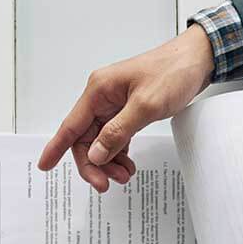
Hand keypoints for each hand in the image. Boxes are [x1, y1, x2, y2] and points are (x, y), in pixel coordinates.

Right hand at [38, 24, 214, 191]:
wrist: (197, 59)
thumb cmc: (172, 72)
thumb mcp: (146, 105)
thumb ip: (118, 131)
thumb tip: (96, 154)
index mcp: (99, 91)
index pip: (71, 125)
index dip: (56, 147)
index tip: (44, 166)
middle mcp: (102, 98)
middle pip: (86, 139)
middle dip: (94, 163)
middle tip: (106, 184)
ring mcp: (115, 104)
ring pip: (101, 141)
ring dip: (108, 162)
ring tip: (124, 176)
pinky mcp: (128, 110)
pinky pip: (115, 137)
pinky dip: (119, 154)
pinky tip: (127, 165)